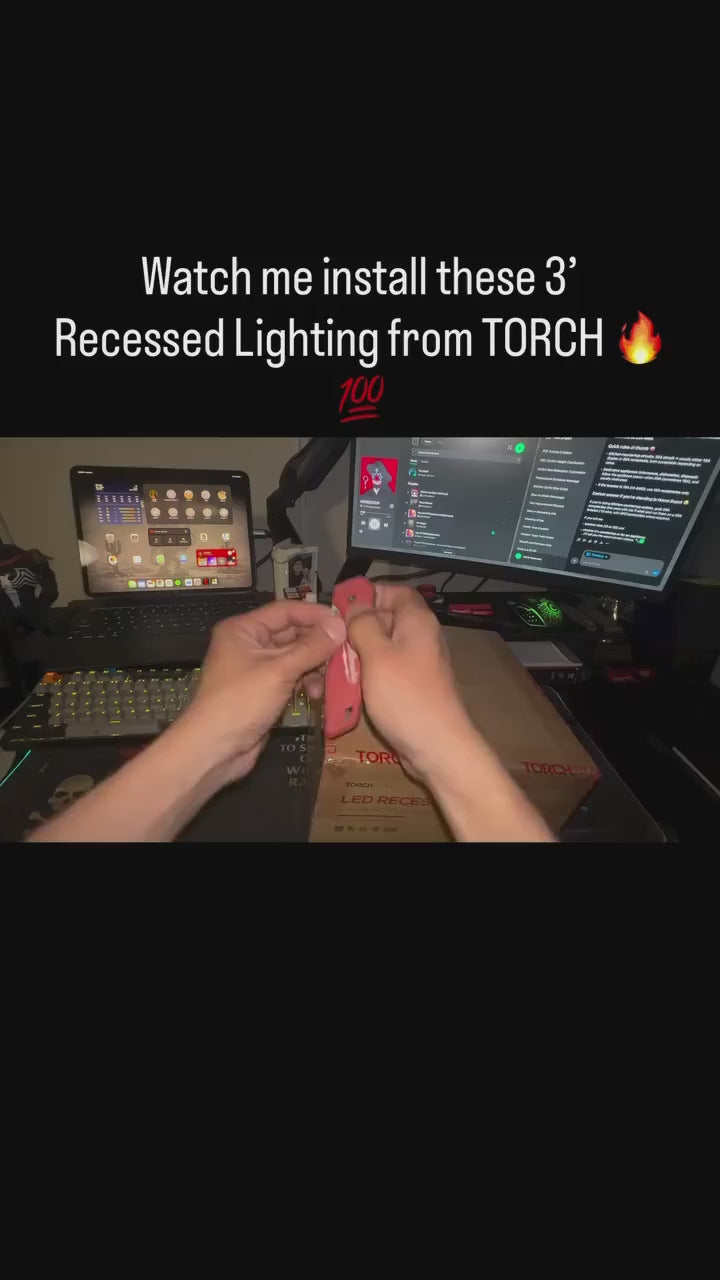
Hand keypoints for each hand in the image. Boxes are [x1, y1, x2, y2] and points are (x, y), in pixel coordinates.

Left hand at [181, 600, 345, 782]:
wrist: (214, 749)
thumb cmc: (240, 702)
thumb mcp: (279, 671)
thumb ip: (311, 647)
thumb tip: (339, 624)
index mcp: (244, 630)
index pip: (285, 611)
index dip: (314, 614)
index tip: (344, 620)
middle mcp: (249, 644)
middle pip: (292, 634)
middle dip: (318, 644)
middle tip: (347, 650)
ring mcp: (257, 670)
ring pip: (295, 658)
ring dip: (315, 667)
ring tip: (333, 677)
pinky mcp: (264, 692)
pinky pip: (291, 678)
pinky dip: (306, 683)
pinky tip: (318, 694)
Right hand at [346, 584, 476, 781]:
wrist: (437, 747)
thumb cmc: (406, 697)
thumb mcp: (377, 655)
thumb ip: (363, 625)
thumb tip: (355, 604)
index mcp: (416, 621)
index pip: (394, 591)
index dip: (368, 593)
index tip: (340, 606)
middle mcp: (420, 637)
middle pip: (386, 619)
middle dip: (357, 628)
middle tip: (331, 641)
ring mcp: (417, 664)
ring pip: (381, 648)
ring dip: (357, 655)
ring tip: (332, 666)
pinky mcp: (411, 687)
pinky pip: (385, 671)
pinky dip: (366, 676)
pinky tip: (348, 687)